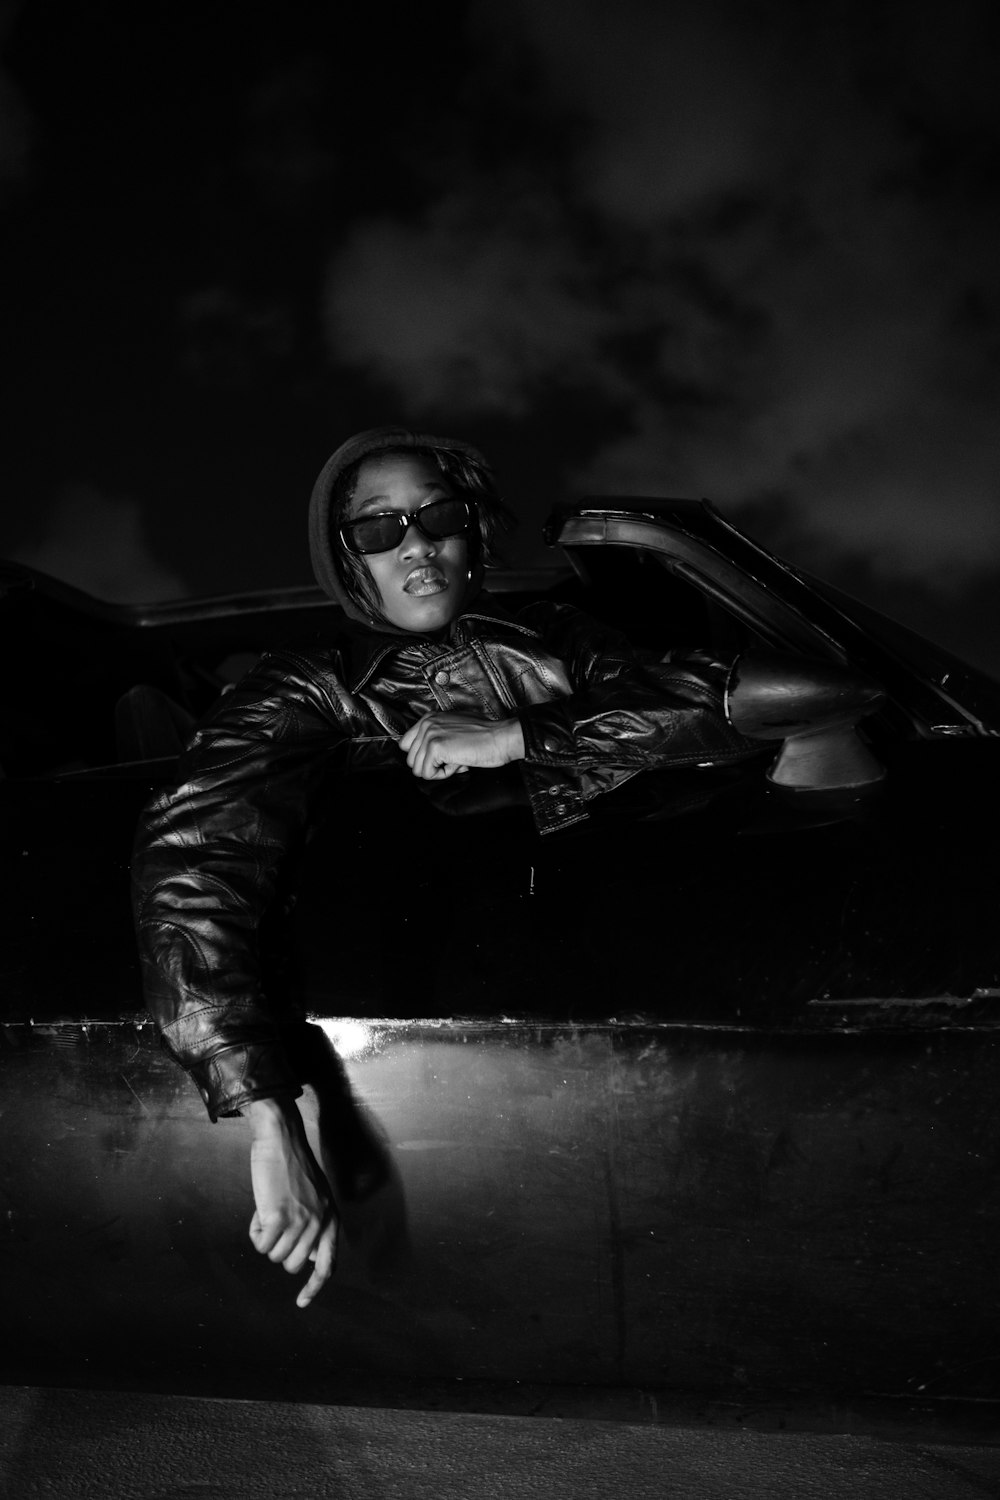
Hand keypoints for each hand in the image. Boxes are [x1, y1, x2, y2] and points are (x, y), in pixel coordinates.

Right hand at [247, 1097, 337, 1308]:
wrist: (281, 1139)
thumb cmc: (292, 1168)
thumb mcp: (315, 1198)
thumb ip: (315, 1227)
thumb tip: (311, 1260)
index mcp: (331, 1219)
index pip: (327, 1265)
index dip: (314, 1288)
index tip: (301, 1303)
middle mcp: (320, 1224)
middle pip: (292, 1264)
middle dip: (278, 1249)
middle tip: (275, 1222)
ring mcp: (300, 1222)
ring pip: (274, 1256)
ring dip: (265, 1239)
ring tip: (268, 1211)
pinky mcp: (279, 1218)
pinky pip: (261, 1245)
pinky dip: (255, 1232)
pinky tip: (259, 1210)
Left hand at [399, 713, 524, 779]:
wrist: (501, 737)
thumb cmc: (486, 735)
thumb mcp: (456, 728)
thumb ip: (438, 735)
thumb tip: (427, 755)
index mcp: (429, 718)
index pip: (406, 744)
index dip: (423, 757)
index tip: (442, 756)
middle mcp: (426, 724)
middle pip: (411, 759)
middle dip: (432, 765)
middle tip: (453, 758)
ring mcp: (429, 735)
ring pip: (418, 769)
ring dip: (438, 771)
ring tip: (457, 760)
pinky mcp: (435, 747)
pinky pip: (428, 774)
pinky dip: (444, 774)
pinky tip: (458, 763)